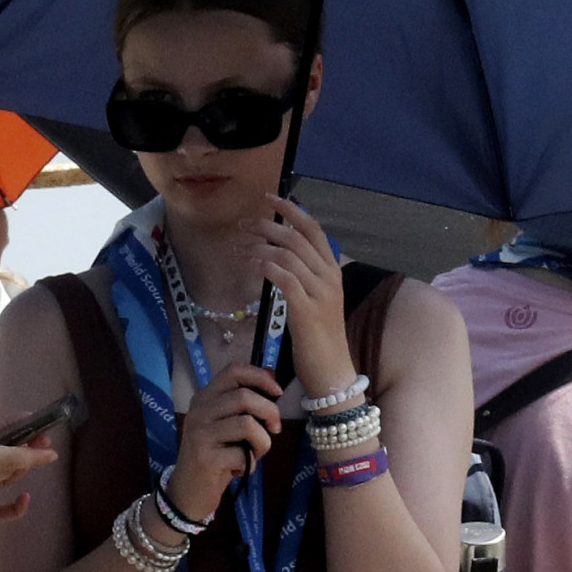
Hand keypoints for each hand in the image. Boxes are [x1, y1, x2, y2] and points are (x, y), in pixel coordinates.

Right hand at [162, 359, 282, 525]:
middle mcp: (199, 411)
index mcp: (204, 398)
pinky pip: (243, 454)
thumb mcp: (225, 424)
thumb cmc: (213, 455)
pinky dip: (251, 464)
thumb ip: (243, 402)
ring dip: (263, 442)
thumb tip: (271, 374)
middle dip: (270, 413)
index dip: (261, 377)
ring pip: (247, 424)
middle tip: (274, 430)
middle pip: (245, 397)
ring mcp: (200, 434)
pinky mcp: (206, 458)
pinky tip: (239, 470)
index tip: (277, 393)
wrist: (187, 492)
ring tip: (255, 453)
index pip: (234, 371)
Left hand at [251, 197, 349, 385]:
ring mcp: (320, 292)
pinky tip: (250, 263)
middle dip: (269, 225)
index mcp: (333, 271)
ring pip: (288, 254)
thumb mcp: (317, 302)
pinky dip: (266, 265)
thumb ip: (305, 278)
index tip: (271, 198)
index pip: (314, 230)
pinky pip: (284, 278)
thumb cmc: (320, 340)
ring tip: (238, 246)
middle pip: (297, 237)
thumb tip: (281, 259)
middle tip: (244, 223)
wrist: (333, 373)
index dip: (293, 211)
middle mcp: (329, 277)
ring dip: (260, 245)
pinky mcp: (307, 310)